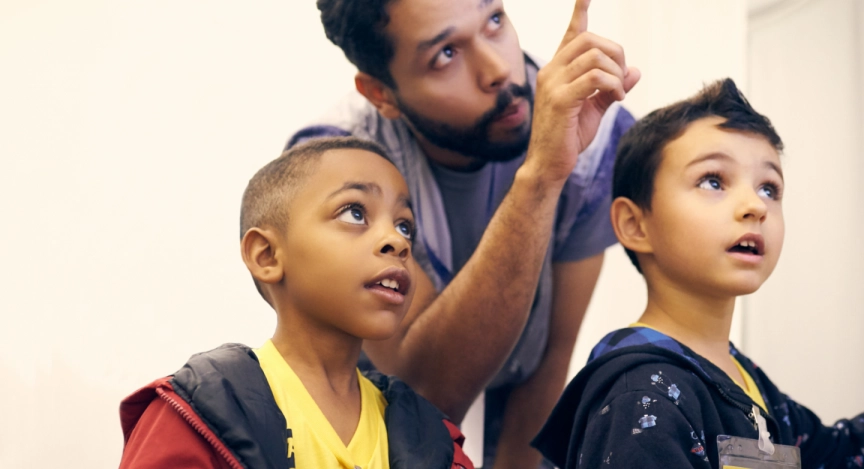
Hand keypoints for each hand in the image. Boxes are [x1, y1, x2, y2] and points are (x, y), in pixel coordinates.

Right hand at [526, 0, 639, 183]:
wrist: (548, 166)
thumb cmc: (568, 138)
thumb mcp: (595, 109)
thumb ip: (612, 87)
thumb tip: (635, 70)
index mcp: (558, 70)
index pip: (571, 33)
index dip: (580, 11)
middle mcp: (552, 71)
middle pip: (591, 39)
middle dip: (617, 54)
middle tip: (622, 79)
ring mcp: (554, 84)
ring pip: (595, 56)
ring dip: (617, 73)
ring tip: (619, 93)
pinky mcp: (561, 100)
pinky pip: (595, 78)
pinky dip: (614, 85)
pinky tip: (617, 98)